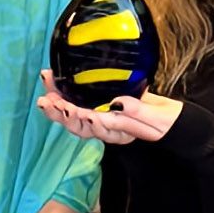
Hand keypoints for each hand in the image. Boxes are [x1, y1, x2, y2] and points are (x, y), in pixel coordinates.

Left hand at [35, 72, 180, 144]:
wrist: (168, 118)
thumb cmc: (163, 120)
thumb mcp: (156, 119)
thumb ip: (137, 112)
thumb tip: (119, 102)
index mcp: (118, 133)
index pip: (97, 127)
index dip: (85, 119)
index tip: (77, 110)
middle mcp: (105, 127)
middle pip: (78, 124)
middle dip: (61, 112)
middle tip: (48, 101)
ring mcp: (100, 117)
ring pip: (73, 114)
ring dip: (57, 102)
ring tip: (46, 87)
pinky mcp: (99, 105)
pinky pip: (76, 102)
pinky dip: (63, 92)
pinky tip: (54, 80)